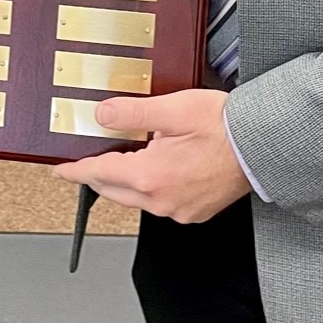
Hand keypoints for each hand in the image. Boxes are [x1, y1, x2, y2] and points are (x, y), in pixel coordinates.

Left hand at [52, 88, 250, 223]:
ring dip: (127, 182)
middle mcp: (161, 200)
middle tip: (90, 161)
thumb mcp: (173, 109)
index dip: (75, 171)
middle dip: (98, 176)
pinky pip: (160, 204)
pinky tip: (159, 170)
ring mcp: (178, 210)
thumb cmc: (225, 127)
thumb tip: (102, 115)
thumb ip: (132, 112)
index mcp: (150, 176)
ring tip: (130, 158)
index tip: (60, 172)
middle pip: (113, 191)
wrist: (262, 146)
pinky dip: (151, 189)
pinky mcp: (193, 212)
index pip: (98, 174)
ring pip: (136, 200)